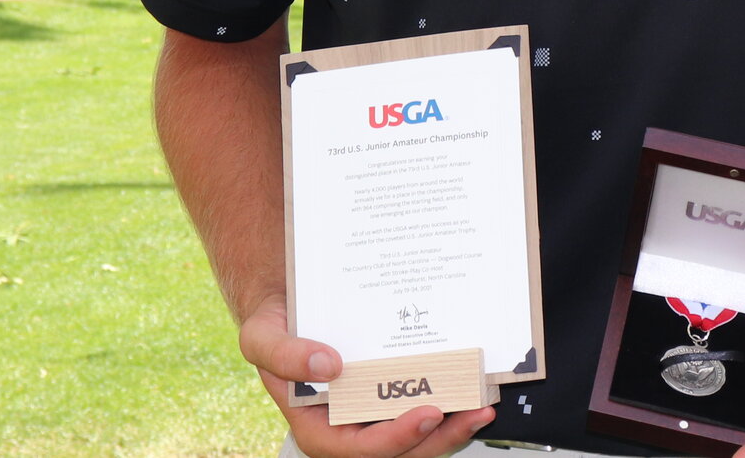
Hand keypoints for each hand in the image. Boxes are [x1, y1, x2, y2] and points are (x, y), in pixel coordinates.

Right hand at [239, 297, 498, 457]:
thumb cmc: (275, 323)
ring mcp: (373, 412)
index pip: (358, 449)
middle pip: (399, 450)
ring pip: (417, 437)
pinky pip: (422, 407)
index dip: (396, 438)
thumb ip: (282, 354)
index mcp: (317, 425)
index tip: (428, 414)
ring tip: (482, 405)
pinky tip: (472, 387)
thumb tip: (326, 367)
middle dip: (439, 438)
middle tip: (473, 412)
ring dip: (452, 427)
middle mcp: (349, 426)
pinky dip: (449, 404)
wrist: (289, 301)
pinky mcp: (392, 394)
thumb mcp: (261, 335)